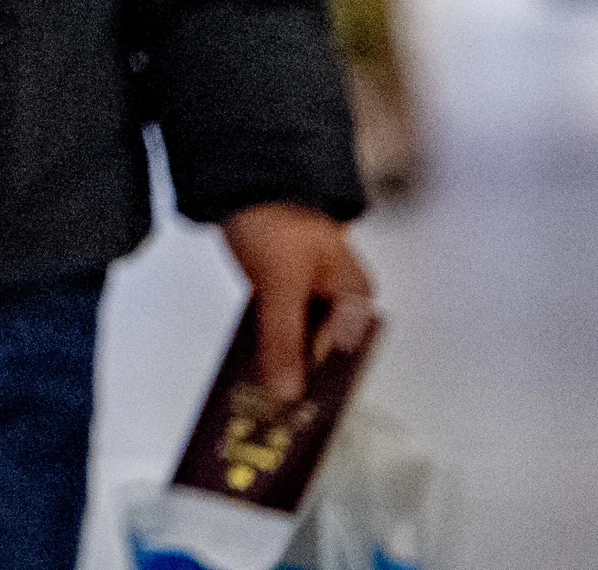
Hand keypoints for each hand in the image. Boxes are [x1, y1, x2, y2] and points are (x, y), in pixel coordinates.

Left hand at [219, 202, 378, 403]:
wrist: (243, 177)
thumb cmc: (276, 217)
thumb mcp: (281, 286)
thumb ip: (284, 339)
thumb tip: (288, 391)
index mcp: (354, 299)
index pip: (342, 362)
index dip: (319, 393)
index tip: (296, 420)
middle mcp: (338, 300)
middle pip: (320, 357)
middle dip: (296, 383)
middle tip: (269, 414)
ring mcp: (309, 296)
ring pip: (296, 344)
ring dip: (278, 366)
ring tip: (254, 400)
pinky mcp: (283, 291)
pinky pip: (277, 329)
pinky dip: (264, 346)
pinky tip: (248, 367)